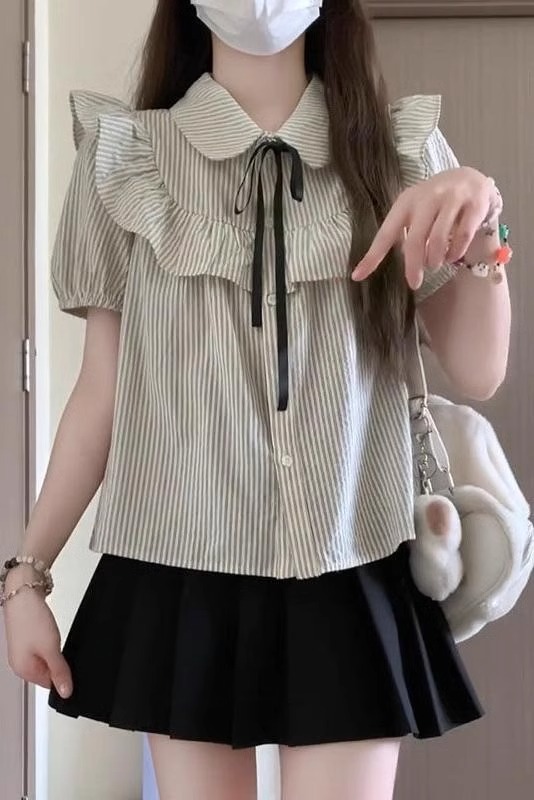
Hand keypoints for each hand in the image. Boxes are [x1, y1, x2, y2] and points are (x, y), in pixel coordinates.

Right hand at [3, 572, 72, 697]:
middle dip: (57, 661)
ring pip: (45, 658)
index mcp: (23, 671)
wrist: (23, 592)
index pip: (49, 685)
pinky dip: (49, 641)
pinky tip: (49, 631)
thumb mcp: (51, 648)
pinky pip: (42, 646)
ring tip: (52, 635)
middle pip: (47, 672)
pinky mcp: (25, 638)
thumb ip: (60, 671)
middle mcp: (19, 664)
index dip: (62, 676)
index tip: (68, 663)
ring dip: (53, 650)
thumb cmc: (31, 619)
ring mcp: (21, 650)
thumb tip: (66, 693)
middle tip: (58, 645)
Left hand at [352, 167, 496, 289]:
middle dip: (413, 266)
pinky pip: (462, 236)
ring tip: (435, 264)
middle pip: (415, 239)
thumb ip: (401, 232)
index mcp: (406, 201)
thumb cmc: (435, 202)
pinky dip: (456, 252)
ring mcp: (452, 199)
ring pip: (439, 239)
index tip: (358, 276)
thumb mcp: (414, 211)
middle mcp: (427, 197)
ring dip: (435, 259)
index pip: (386, 233)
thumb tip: (382, 263)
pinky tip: (452, 256)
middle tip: (414, 282)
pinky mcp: (474, 204)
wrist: (469, 177)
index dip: (372, 256)